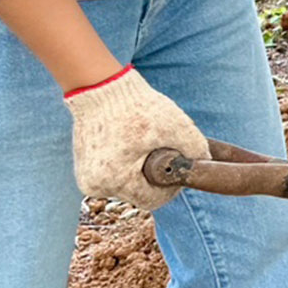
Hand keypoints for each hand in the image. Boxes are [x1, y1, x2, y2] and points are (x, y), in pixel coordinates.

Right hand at [65, 66, 208, 210]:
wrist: (102, 87)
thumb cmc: (137, 106)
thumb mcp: (175, 126)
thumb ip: (195, 148)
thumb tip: (205, 163)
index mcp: (115, 180)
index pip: (153, 199)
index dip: (171, 187)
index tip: (176, 167)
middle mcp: (95, 185)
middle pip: (139, 192)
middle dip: (153, 174)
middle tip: (159, 148)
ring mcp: (86, 177)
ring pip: (126, 184)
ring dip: (139, 169)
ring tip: (141, 142)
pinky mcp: (83, 168)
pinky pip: (112, 175)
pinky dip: (124, 164)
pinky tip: (127, 143)